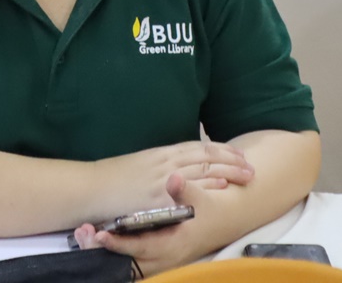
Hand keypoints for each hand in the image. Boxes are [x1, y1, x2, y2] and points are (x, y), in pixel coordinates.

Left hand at [72, 175, 221, 276]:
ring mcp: (161, 260)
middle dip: (106, 250)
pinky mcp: (157, 256)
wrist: (224, 221)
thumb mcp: (201, 199)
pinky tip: (100, 235)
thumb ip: (186, 190)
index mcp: (174, 245)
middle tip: (84, 235)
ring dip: (108, 250)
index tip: (100, 235)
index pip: (142, 248)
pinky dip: (117, 249)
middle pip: (130, 262)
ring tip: (84, 235)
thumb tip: (173, 178)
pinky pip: (133, 259)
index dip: (121, 243)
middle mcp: (166, 258)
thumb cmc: (211, 210)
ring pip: (130, 263)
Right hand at [92, 141, 252, 216]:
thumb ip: (161, 163)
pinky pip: (189, 188)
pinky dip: (207, 184)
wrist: (91, 188)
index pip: (199, 146)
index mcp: (162, 152)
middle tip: (250, 164)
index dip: (221, 149)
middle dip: (231, 159)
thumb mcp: (141, 164)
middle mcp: (165, 162)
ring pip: (203, 169)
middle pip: (206, 156)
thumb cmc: (113, 178)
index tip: (237, 152)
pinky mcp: (160, 196)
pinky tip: (223, 185)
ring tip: (247, 174)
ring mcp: (164, 178)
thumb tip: (177, 166)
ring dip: (228, 170)